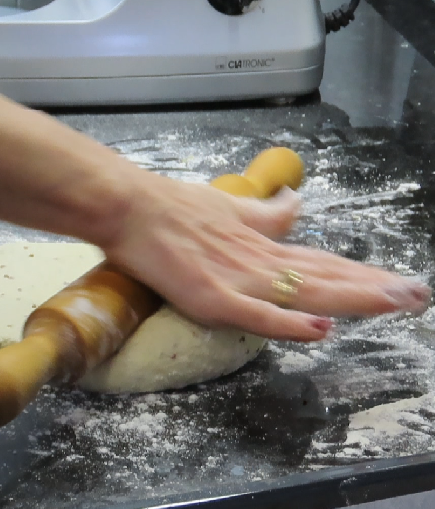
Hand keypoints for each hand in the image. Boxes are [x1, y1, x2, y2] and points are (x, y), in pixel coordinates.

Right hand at [102, 174, 430, 341]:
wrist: (127, 207)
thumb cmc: (168, 206)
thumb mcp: (224, 205)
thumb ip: (262, 213)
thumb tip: (295, 203)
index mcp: (259, 244)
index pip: (320, 261)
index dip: (361, 272)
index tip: (398, 280)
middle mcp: (256, 261)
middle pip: (325, 276)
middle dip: (375, 287)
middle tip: (420, 295)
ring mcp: (235, 280)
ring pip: (304, 291)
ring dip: (353, 297)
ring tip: (398, 302)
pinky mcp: (209, 296)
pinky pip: (254, 314)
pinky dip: (288, 323)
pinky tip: (322, 328)